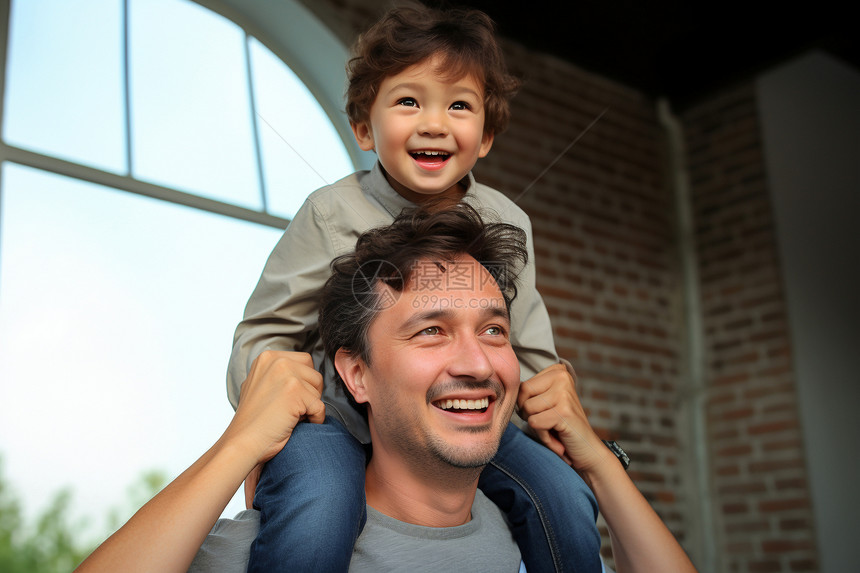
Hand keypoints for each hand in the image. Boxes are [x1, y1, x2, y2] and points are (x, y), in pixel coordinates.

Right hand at [224, 350, 324, 475]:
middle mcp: (277, 361)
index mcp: (268, 357)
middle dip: (310, 392)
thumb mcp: (258, 385)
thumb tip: (301, 374)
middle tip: (294, 409)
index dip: (304, 383)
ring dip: (310, 406)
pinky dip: (315, 419)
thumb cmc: (252, 421)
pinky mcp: (295, 391)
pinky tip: (297, 424)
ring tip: (290, 417)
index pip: (304, 362)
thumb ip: (277, 375)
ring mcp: (287, 375)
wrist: (242, 443)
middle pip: (314, 374)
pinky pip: (320, 406)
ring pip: (318, 390)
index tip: (290, 399)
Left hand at [517, 362, 607, 471]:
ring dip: (537, 426)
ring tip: (555, 428)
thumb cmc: (561, 427)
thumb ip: (529, 392)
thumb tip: (502, 386)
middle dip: (529, 414)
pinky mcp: (564, 411)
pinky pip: (535, 423)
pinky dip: (543, 436)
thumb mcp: (545, 403)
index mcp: (557, 371)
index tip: (547, 411)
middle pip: (522, 394)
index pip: (521, 385)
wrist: (587, 450)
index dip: (527, 404)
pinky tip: (558, 436)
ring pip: (527, 409)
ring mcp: (564, 393)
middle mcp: (562, 376)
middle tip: (549, 421)